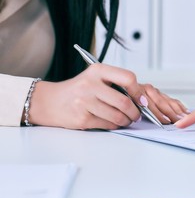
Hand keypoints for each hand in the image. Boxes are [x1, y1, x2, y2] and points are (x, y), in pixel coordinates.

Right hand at [28, 64, 186, 129]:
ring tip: (127, 120)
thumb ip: (116, 83)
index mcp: (98, 70)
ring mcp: (85, 102)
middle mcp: (90, 84)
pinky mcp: (82, 118)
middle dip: (135, 112)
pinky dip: (115, 126)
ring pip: (118, 116)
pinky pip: (108, 125)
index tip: (141, 100)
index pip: (128, 78)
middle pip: (124, 102)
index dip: (138, 91)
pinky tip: (114, 123)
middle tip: (137, 115)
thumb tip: (141, 99)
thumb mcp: (95, 78)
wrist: (50, 101)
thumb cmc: (78, 90)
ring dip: (127, 121)